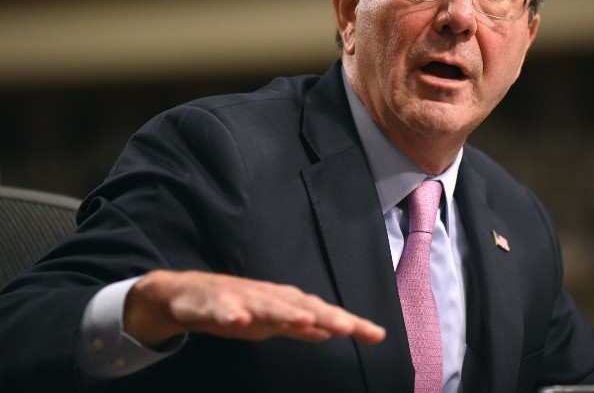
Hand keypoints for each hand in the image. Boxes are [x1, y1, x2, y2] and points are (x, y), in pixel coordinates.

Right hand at [123, 270, 385, 347]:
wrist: (183, 293)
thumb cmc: (235, 306)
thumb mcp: (272, 322)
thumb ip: (301, 327)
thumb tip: (329, 332)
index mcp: (284, 303)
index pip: (322, 313)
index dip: (349, 323)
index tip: (376, 335)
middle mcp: (266, 296)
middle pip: (299, 306)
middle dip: (324, 316)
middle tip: (348, 327)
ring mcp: (238, 296)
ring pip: (263, 304)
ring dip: (283, 311)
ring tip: (303, 321)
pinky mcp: (208, 301)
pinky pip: (218, 308)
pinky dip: (229, 312)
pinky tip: (238, 320)